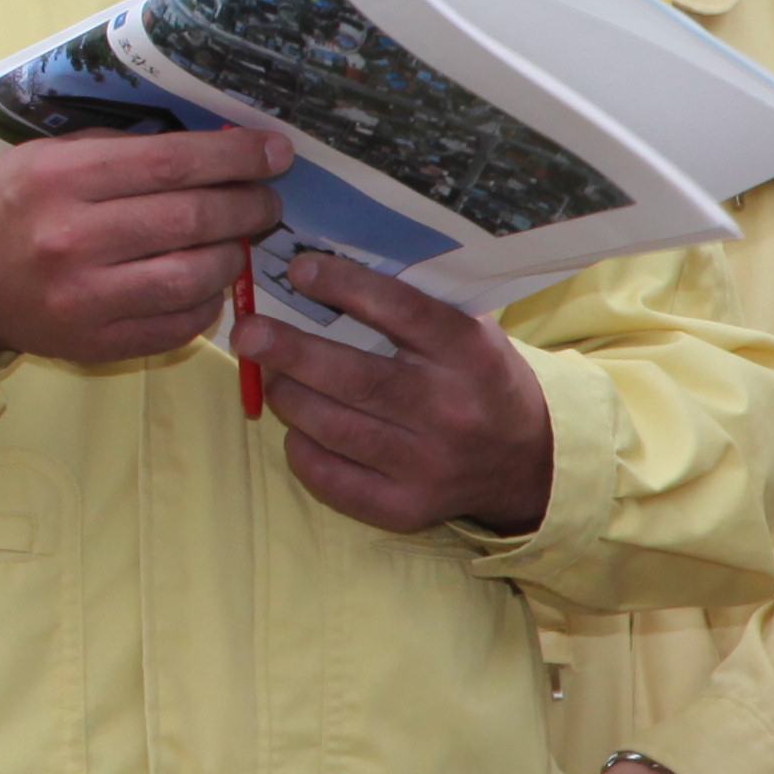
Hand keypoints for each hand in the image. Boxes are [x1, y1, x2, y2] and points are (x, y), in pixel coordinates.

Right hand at [0, 124, 282, 365]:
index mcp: (59, 178)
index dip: (234, 156)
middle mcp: (71, 238)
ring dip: (233, 256)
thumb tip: (210, 148)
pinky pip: (178, 324)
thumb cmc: (8, 206)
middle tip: (266, 200)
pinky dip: (207, 301)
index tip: (274, 151)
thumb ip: (121, 151)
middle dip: (247, 205)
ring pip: (194, 275)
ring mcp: (84, 297)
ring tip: (236, 242)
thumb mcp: (47, 157)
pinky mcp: (94, 342)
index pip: (170, 162)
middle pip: (190, 218)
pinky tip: (205, 282)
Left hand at [242, 249, 557, 536]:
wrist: (527, 462)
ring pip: (335, 428)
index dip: (346, 286)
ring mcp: (430, 465)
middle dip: (289, 352)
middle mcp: (451, 410)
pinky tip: (297, 428)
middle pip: (356, 379)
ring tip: (268, 374)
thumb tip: (319, 265)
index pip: (402, 311)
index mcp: (469, 353)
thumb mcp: (467, 329)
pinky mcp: (408, 508)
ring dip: (288, 396)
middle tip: (247, 332)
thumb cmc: (478, 378)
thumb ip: (411, 300)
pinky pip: (334, 479)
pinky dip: (302, 450)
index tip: (299, 269)